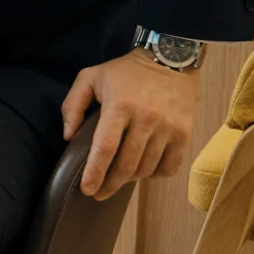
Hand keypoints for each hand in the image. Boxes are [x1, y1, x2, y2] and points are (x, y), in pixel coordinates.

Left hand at [63, 48, 200, 200]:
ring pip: (147, 168)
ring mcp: (169, 128)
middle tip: (98, 193)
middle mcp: (146, 119)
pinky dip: (155, 174)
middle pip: (127, 164)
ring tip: (118, 179)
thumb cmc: (125, 71)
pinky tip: (144, 171)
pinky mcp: (185, 134)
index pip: (105, 147)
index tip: (87, 189)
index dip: (95, 172)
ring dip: (131, 179)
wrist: (169, 59)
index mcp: (120, 106)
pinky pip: (170, 166)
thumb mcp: (90, 77)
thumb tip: (68, 136)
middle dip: (110, 184)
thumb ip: (73, 105)